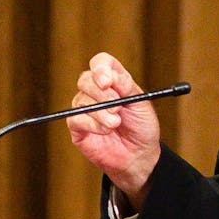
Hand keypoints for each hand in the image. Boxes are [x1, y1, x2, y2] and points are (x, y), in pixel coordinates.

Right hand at [67, 52, 161, 209]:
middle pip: (85, 79)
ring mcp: (85, 109)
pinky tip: (106, 131)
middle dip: (101, 93)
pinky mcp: (77, 127)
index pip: (101, 62)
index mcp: (114, 81)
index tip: (108, 82)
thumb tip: (112, 77)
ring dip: (100, 113)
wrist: (139, 156)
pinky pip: (75, 119)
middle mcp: (96, 92)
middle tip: (116, 107)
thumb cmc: (142, 128)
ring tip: (116, 124)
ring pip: (81, 100)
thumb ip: (127, 87)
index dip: (101, 68)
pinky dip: (92, 124)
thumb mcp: (141, 104)